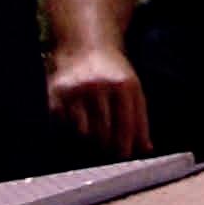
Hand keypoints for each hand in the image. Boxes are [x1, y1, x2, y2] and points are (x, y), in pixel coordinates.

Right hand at [47, 43, 150, 159]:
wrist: (84, 46)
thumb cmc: (113, 73)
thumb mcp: (132, 88)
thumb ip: (140, 119)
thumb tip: (146, 150)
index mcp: (123, 85)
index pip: (126, 124)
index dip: (125, 146)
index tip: (124, 157)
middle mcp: (99, 87)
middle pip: (105, 133)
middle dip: (107, 147)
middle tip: (108, 151)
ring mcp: (76, 91)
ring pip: (84, 133)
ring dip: (89, 142)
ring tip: (93, 138)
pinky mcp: (57, 96)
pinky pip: (64, 127)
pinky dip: (71, 132)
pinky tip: (76, 125)